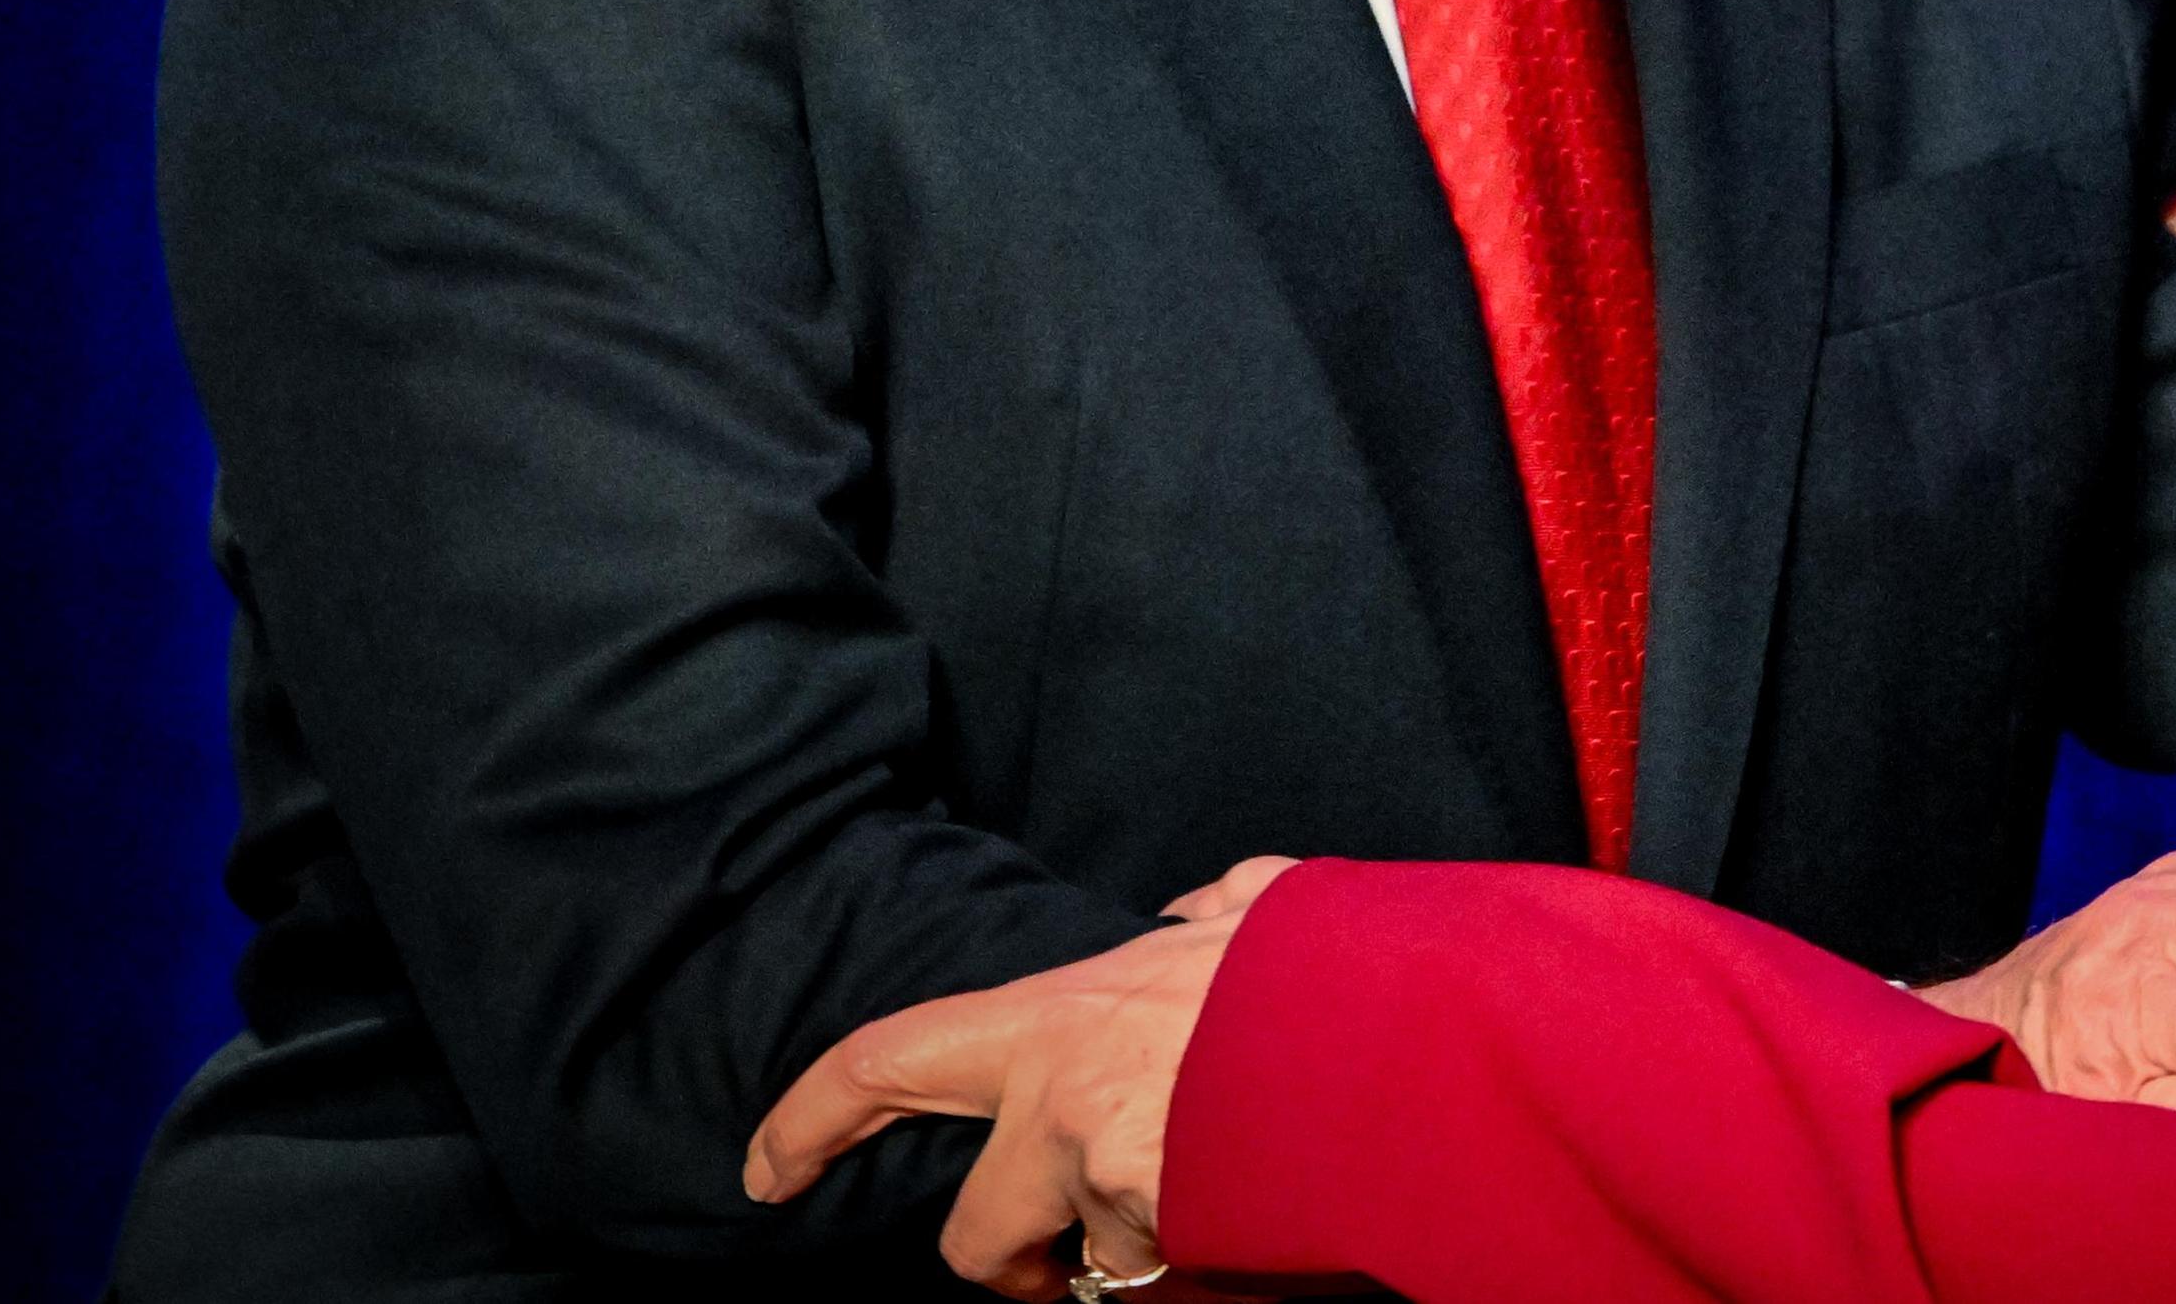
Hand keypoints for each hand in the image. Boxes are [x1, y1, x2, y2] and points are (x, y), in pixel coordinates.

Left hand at [744, 855, 1300, 1297]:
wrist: (1409, 1026)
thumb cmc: (1334, 963)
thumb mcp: (1260, 908)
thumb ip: (1210, 913)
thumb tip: (1189, 916)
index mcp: (1066, 1010)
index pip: (889, 1059)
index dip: (811, 1120)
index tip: (765, 1170)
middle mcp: (1061, 1103)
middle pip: (971, 1239)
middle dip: (1002, 1270)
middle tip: (1041, 1275)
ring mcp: (1108, 1180)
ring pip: (1092, 1270)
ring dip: (1143, 1255)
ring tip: (1226, 1202)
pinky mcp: (1163, 1234)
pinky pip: (1169, 1275)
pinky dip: (1209, 1258)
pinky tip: (1267, 1204)